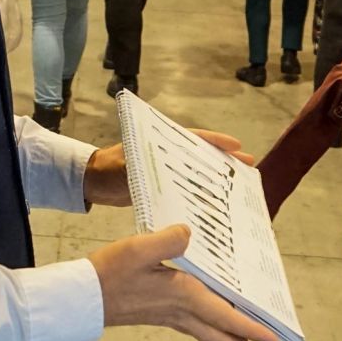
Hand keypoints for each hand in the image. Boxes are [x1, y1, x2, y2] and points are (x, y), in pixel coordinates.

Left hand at [83, 131, 253, 207]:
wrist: (92, 181)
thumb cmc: (108, 170)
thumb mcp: (125, 169)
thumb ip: (145, 172)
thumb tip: (163, 181)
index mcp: (163, 141)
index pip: (195, 137)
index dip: (217, 141)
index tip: (238, 147)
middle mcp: (169, 152)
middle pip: (202, 153)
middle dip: (225, 159)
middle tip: (249, 165)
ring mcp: (167, 167)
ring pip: (198, 170)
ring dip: (217, 176)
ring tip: (239, 184)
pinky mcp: (163, 184)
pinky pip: (188, 186)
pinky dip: (201, 192)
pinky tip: (215, 203)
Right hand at [89, 225, 276, 340]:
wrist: (83, 296)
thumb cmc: (111, 272)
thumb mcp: (140, 248)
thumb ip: (168, 239)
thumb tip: (191, 232)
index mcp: (183, 296)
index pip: (224, 316)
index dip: (250, 328)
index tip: (273, 340)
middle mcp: (181, 310)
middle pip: (220, 336)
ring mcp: (170, 315)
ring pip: (209, 334)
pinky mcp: (161, 313)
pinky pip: (196, 326)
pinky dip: (213, 329)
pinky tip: (213, 323)